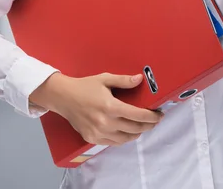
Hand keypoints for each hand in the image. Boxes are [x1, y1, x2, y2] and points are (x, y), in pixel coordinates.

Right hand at [30, 72, 162, 146]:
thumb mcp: (105, 79)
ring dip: (137, 133)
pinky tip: (127, 131)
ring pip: (126, 138)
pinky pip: (114, 143)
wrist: (64, 97)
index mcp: (110, 106)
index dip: (151, 116)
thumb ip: (123, 80)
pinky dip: (124, 138)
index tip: (159, 114)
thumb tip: (140, 79)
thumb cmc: (85, 86)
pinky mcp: (93, 139)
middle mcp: (106, 122)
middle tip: (154, 120)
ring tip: (142, 126)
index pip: (138, 115)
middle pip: (135, 128)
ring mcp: (99, 133)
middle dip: (148, 125)